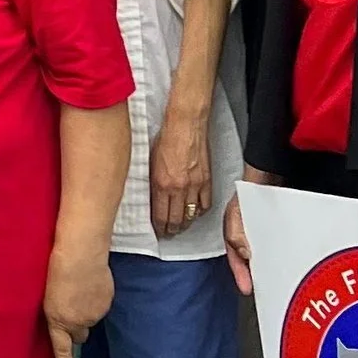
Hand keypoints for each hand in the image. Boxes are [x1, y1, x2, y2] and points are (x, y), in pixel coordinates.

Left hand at [43, 243, 113, 357]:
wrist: (80, 253)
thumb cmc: (56, 268)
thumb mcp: (49, 295)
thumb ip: (58, 313)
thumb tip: (69, 317)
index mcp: (57, 320)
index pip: (61, 351)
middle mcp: (77, 322)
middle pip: (80, 334)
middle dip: (77, 326)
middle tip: (72, 306)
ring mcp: (95, 314)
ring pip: (91, 319)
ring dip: (87, 309)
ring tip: (81, 287)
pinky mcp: (107, 303)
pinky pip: (101, 306)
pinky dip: (96, 298)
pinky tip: (91, 283)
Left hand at [148, 103, 213, 240]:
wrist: (185, 125)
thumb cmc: (166, 138)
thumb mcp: (151, 162)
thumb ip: (153, 183)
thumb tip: (154, 199)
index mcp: (162, 184)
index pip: (161, 216)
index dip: (160, 227)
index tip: (159, 231)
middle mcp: (179, 188)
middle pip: (176, 219)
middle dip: (172, 229)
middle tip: (169, 232)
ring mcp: (195, 186)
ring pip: (191, 214)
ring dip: (186, 223)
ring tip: (181, 225)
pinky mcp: (207, 180)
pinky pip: (206, 204)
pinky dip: (200, 211)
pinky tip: (196, 211)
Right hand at [223, 163, 272, 298]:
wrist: (269, 171)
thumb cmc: (250, 190)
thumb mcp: (237, 214)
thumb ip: (237, 235)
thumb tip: (246, 256)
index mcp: (234, 232)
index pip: (235, 258)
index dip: (240, 274)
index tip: (248, 289)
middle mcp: (248, 234)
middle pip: (250, 259)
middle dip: (254, 273)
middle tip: (264, 288)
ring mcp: (263, 231)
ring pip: (264, 252)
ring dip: (269, 264)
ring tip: (277, 277)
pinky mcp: (277, 227)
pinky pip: (277, 244)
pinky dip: (280, 252)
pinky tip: (288, 258)